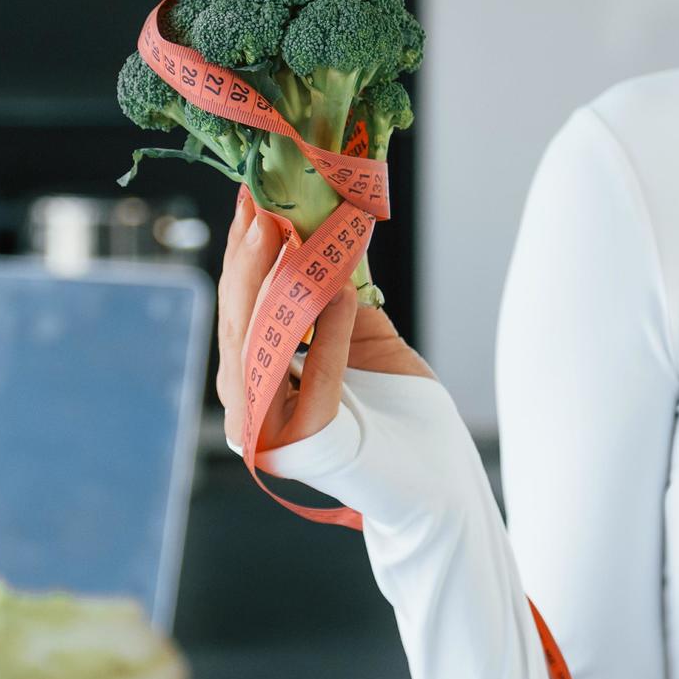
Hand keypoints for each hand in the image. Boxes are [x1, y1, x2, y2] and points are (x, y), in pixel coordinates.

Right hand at [215, 184, 433, 448]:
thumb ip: (334, 290)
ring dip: (271, 284)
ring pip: (256, 348)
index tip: (251, 196)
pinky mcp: (307, 447)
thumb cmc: (402, 413)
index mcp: (257, 383)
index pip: (239, 309)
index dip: (242, 253)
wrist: (440, 482)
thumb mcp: (363, 334)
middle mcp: (251, 410)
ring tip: (282, 230)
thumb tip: (316, 217)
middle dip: (247, 258)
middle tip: (260, 203)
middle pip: (237, 324)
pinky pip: (311, 380)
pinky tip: (338, 290)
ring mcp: (272, 432)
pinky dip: (326, 334)